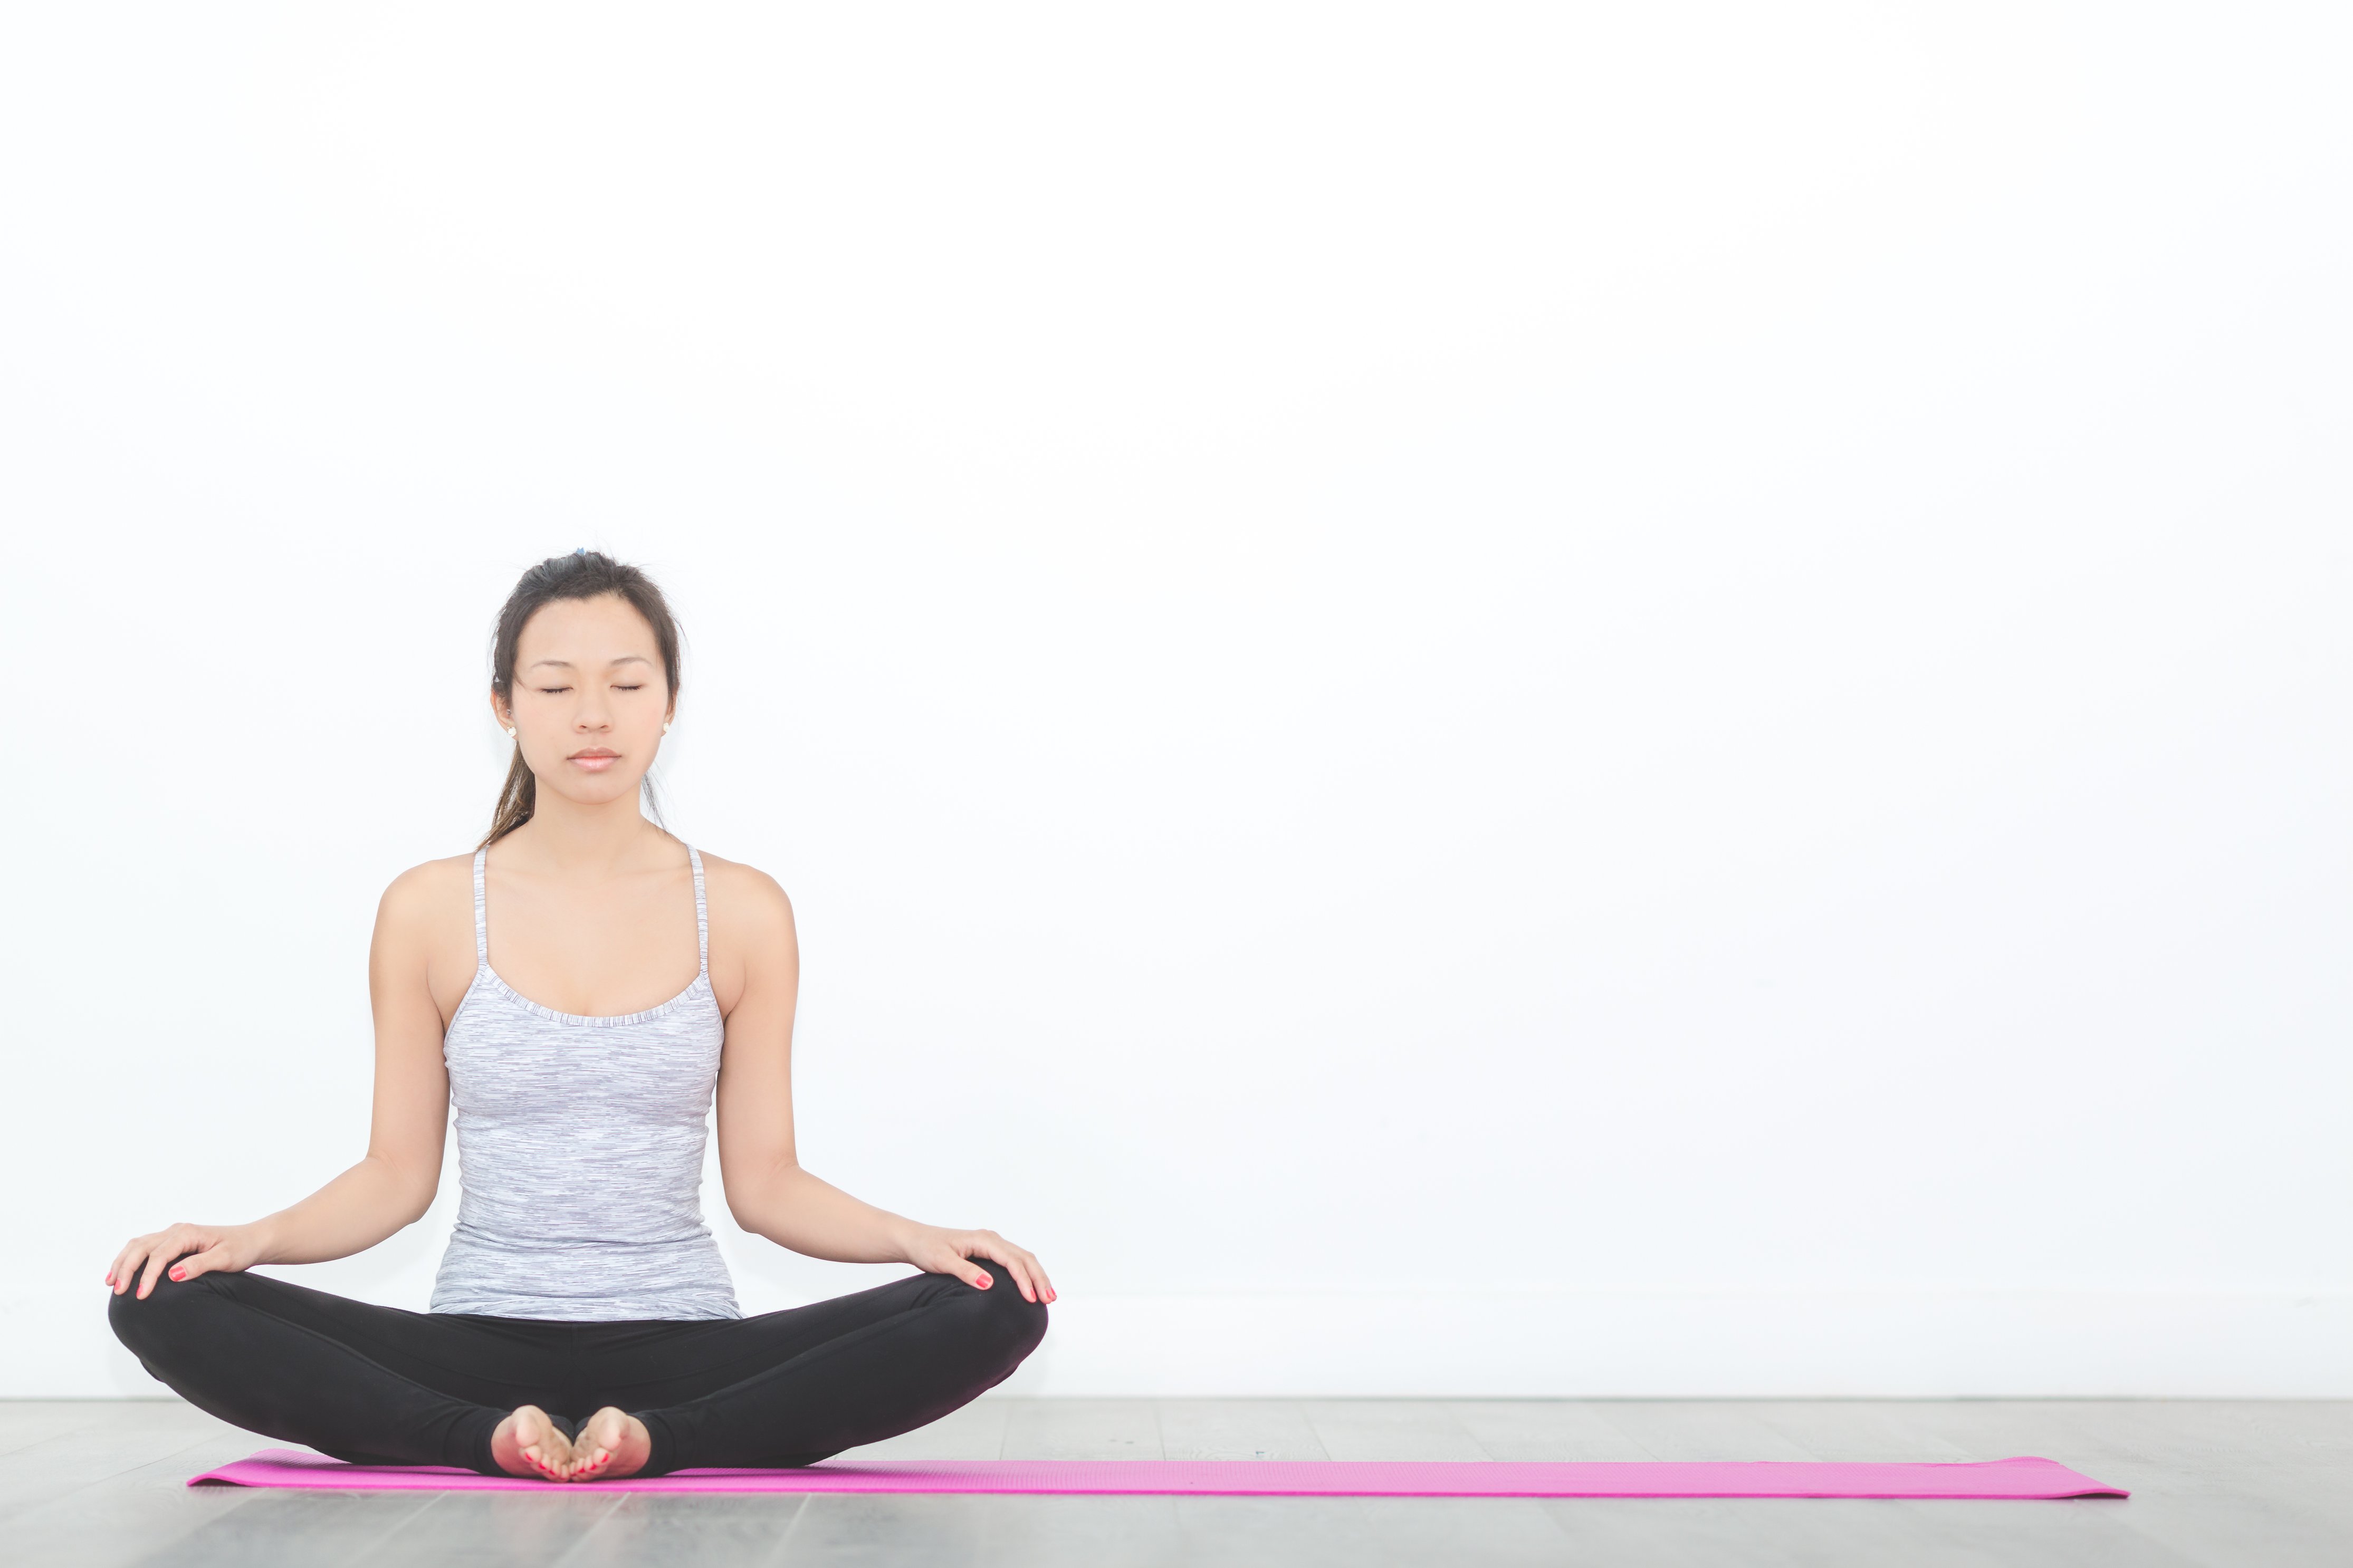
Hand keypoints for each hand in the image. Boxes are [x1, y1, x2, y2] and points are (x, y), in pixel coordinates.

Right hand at [108, 1222, 264, 1299]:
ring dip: (123, 1262)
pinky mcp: (173, 1241)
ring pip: (139, 1244)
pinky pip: (145, 1247)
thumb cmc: (241, 1248)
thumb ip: (199, 1265)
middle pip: (142, 1247)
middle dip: (127, 1268)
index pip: (159, 1255)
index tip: (141, 1295)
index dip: (147, 1275)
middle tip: (119, 1291)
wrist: (253, 1240)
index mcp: (187, 1233)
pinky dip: (130, 1258)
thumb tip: (172, 1275)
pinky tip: (122, 1272)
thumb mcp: (225, 1259)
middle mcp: (177, 1230)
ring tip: (111, 1282)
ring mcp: (173, 1234)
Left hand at [900, 1226, 1055, 1304]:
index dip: (1024, 1280)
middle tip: (1050, 1299)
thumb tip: (989, 1284)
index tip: (1031, 1299)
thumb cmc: (927, 1249)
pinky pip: (1014, 1260)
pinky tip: (1031, 1286)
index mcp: (984, 1240)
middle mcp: (991, 1239)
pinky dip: (1027, 1273)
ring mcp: (991, 1244)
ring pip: (1023, 1258)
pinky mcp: (989, 1251)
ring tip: (1048, 1295)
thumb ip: (966, 1272)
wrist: (915, 1240)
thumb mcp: (943, 1262)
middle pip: (1025, 1257)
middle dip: (1039, 1278)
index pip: (1012, 1260)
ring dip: (1036, 1275)